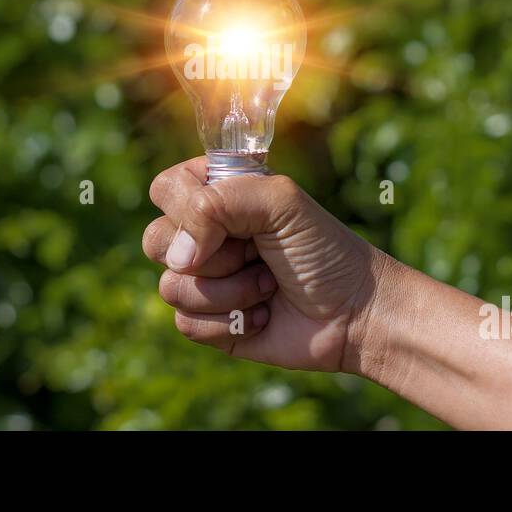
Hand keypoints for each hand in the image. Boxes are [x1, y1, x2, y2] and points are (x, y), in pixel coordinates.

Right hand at [143, 157, 398, 372]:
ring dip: (229, 291)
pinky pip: (186, 322)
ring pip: (171, 286)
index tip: (231, 220)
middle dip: (211, 255)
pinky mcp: (209, 322)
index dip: (188, 208)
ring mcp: (205, 280)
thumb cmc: (324, 251)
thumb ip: (219, 201)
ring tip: (267, 285)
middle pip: (156, 240)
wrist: (355, 314)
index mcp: (220, 196)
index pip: (166, 189)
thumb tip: (178, 256)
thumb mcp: (281, 202)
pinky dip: (230, 321)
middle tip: (255, 253)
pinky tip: (263, 316)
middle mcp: (206, 236)